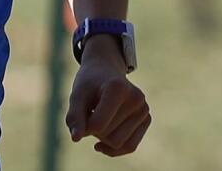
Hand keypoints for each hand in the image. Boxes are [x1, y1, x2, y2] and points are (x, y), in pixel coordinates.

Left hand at [66, 36, 150, 156]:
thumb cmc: (89, 84)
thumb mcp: (77, 95)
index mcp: (118, 88)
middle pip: (109, 136)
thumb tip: (76, 139)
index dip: (83, 126)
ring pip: (118, 144)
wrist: (105, 72)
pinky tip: (101, 141)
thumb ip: (74, 116)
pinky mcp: (147, 119)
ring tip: (99, 117)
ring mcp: (144, 109)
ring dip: (102, 138)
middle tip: (90, 112)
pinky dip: (113, 148)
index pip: (98, 125)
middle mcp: (136, 99)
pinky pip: (129, 146)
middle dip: (94, 131)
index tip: (80, 114)